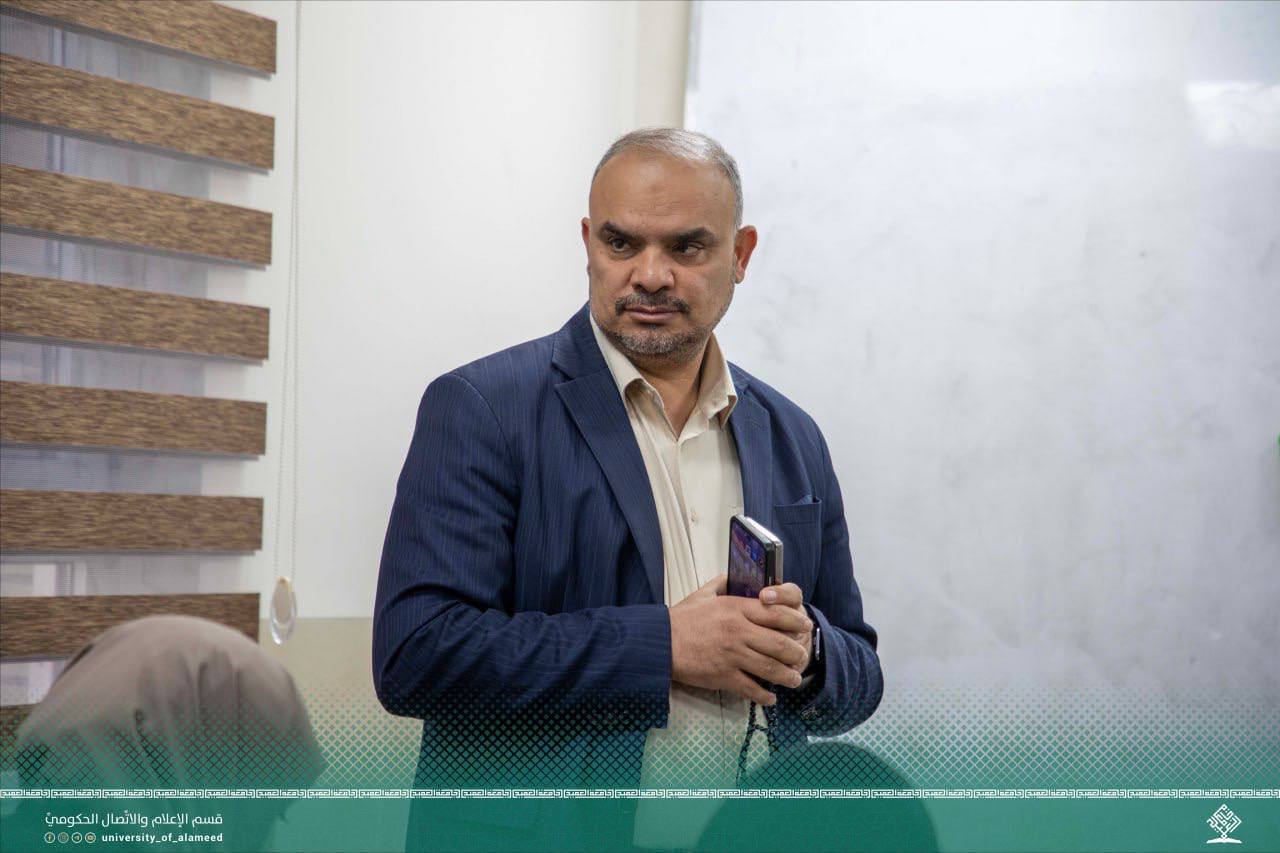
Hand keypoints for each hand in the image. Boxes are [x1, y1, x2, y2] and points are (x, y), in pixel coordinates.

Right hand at [669, 574, 811, 705]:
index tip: (804, 626)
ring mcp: (732, 655)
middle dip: (796, 652)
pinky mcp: (723, 676)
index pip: (776, 613)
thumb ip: (722, 583)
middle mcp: (738, 631)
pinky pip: (751, 688)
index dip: (796, 620)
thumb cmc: (681, 619)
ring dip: (786, 676)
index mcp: (735, 608)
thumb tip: (735, 576)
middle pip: (780, 643)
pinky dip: (764, 695)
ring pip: (770, 668)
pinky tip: (770, 697)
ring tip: (793, 679)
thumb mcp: (703, 594)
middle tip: (801, 656)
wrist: (659, 643)